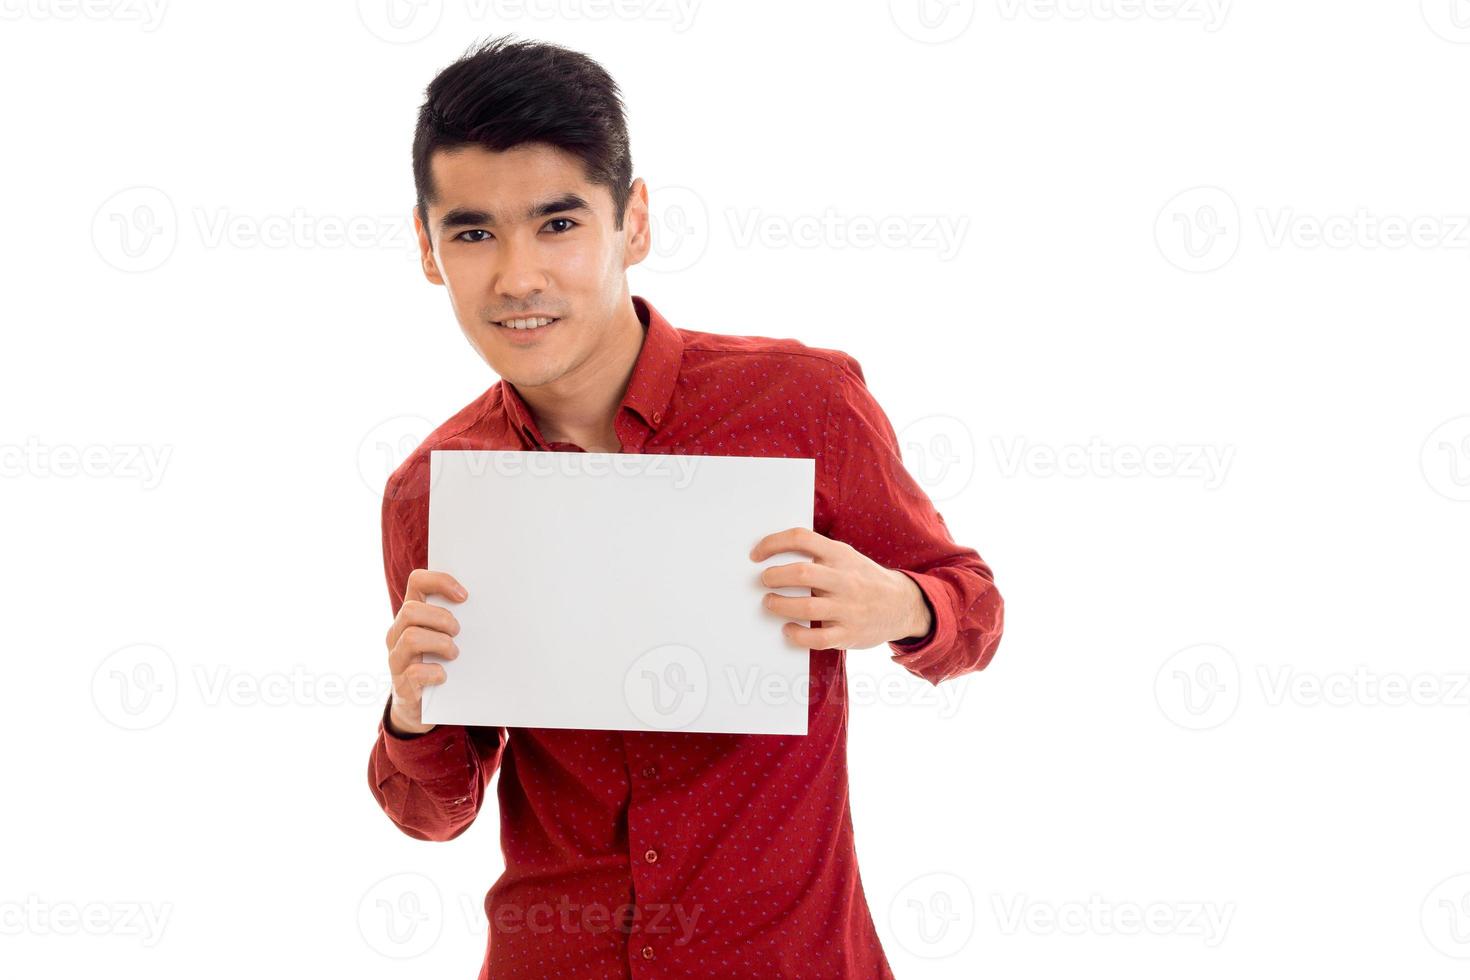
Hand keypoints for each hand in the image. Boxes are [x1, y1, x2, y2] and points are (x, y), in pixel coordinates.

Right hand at [385, 569, 466, 735]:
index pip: (416, 582)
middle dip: (441, 618)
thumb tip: (492, 606)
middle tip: (458, 631)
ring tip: (454, 653)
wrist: (420, 708)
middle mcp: (397, 633)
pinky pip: (415, 672)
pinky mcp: (401, 684)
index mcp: (411, 616)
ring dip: (441, 643)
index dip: (440, 581)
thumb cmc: (437, 663)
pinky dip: (436, 672)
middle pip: (411, 610)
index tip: (464, 596)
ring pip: (411, 637)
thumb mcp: (443, 637)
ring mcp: (396, 659)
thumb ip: (454, 620)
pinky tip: (444, 676)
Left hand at [749, 527, 931, 650]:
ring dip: (779, 605)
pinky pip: (816, 638)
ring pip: (805, 606)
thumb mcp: (846, 557)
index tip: (756, 555)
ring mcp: (847, 608)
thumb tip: (773, 556)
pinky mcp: (848, 634)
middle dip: (773, 576)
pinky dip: (796, 635)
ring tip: (770, 602)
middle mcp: (844, 579)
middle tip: (764, 580)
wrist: (902, 604)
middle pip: (800, 572)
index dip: (772, 544)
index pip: (801, 539)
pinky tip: (788, 629)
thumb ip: (818, 554)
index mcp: (840, 555)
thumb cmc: (863, 579)